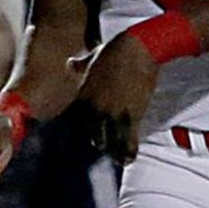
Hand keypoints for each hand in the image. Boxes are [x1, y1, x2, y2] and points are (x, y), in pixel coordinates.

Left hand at [71, 29, 159, 162]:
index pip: (72, 122)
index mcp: (84, 94)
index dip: (73, 135)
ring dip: (112, 151)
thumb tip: (69, 63)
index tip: (76, 144)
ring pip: (108, 141)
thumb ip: (80, 65)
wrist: (139, 48)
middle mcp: (96, 106)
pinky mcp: (132, 113)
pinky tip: (129, 158)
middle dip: (95, 144)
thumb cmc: (116, 50)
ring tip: (117, 160)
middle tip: (102, 151)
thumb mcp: (93, 57)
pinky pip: (128, 139)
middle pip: (89, 135)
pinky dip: (128, 150)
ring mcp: (113, 111)